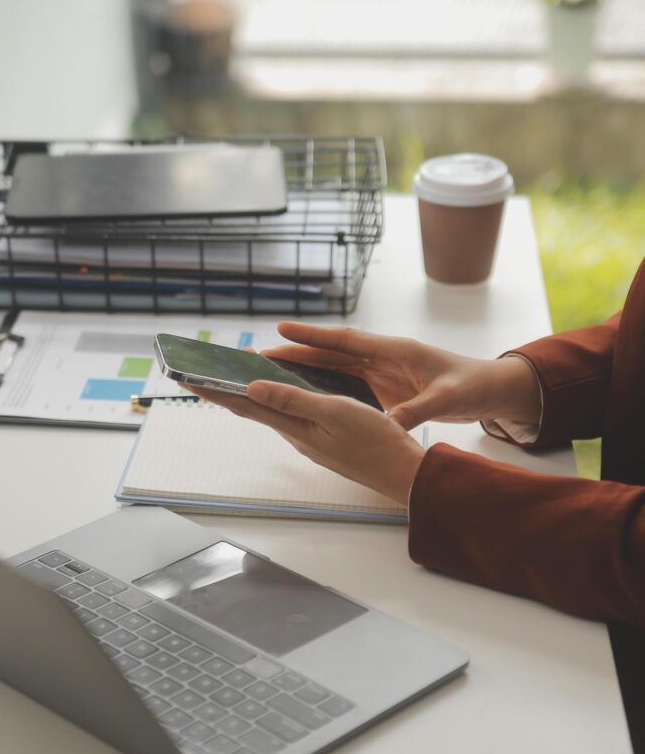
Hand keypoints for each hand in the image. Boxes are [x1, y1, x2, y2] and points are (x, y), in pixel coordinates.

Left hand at [184, 381, 424, 504]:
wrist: (404, 473)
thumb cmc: (376, 442)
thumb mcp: (335, 413)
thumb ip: (294, 399)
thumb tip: (252, 388)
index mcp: (294, 428)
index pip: (244, 405)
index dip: (214, 389)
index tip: (186, 376)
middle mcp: (296, 435)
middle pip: (252, 407)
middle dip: (224, 389)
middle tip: (200, 370)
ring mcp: (310, 438)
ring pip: (270, 410)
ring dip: (248, 392)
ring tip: (229, 374)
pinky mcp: (324, 438)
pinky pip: (290, 413)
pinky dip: (275, 397)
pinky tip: (275, 391)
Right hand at [261, 322, 541, 430]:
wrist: (491, 390)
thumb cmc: (471, 385)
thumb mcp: (446, 398)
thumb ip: (417, 409)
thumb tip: (391, 424)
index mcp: (396, 351)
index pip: (347, 341)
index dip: (314, 336)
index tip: (282, 329)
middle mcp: (385, 358)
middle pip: (332, 354)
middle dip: (298, 353)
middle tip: (262, 355)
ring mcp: (384, 373)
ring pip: (336, 369)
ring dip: (307, 370)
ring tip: (274, 373)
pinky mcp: (388, 388)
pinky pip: (349, 385)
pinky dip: (327, 388)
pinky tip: (307, 396)